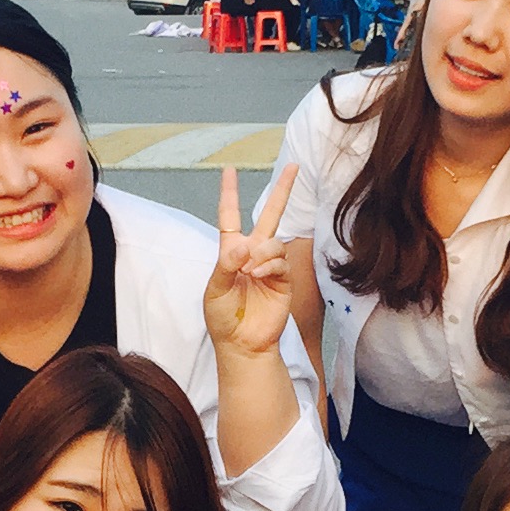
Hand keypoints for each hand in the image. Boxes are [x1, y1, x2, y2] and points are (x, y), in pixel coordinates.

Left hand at [203, 164, 298, 360]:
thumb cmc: (223, 318)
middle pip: (269, 215)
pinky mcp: (284, 279)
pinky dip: (268, 264)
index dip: (230, 193)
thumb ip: (226, 264)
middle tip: (295, 167)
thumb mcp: (214, 289)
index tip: (228, 170)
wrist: (242, 343)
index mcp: (230, 252)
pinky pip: (280, 260)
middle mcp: (253, 253)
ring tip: (249, 272)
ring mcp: (270, 265)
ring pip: (273, 241)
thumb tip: (244, 244)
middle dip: (283, 191)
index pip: (229, 216)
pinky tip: (258, 275)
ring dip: (261, 252)